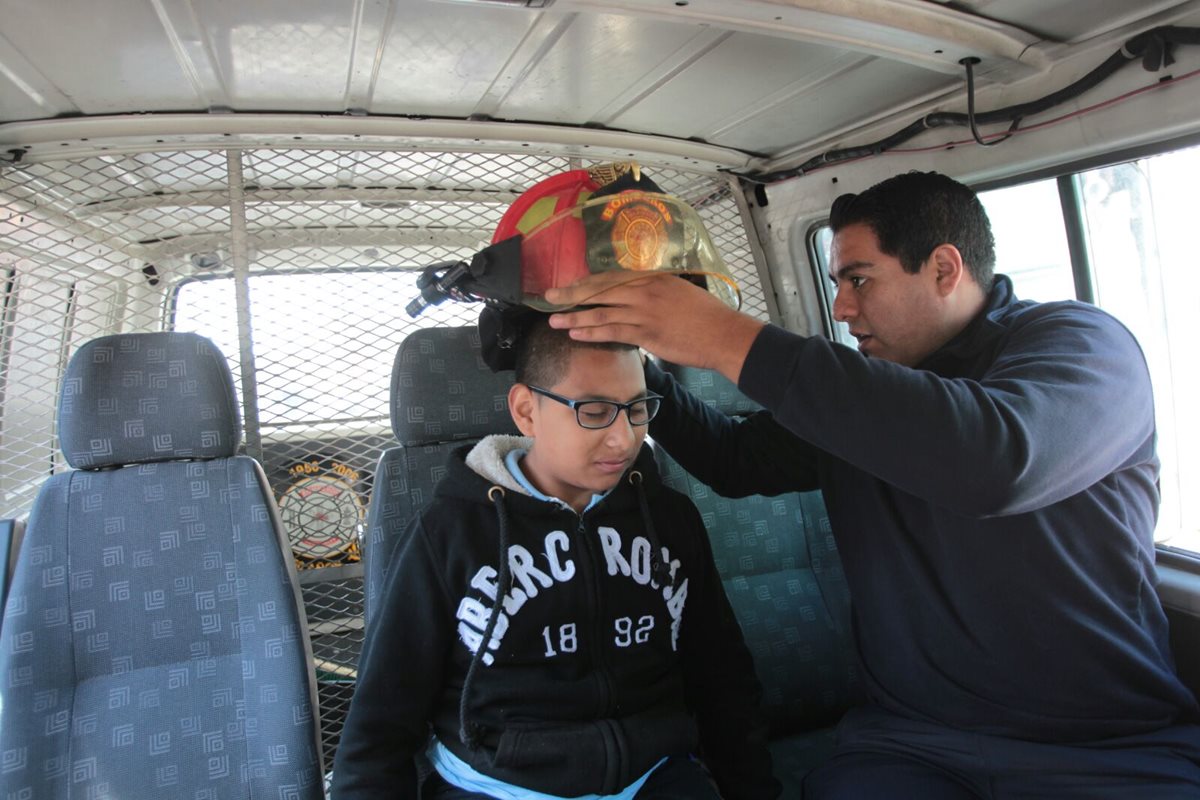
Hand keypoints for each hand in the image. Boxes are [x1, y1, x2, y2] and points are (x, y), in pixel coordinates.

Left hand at [546, 272, 763, 382]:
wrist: (722, 334)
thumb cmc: (705, 315)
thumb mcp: (678, 291)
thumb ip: (653, 291)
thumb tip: (632, 297)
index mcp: (651, 276)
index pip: (610, 276)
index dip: (586, 281)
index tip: (568, 285)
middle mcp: (644, 290)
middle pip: (599, 290)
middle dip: (570, 294)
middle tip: (549, 297)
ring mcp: (644, 312)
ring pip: (600, 311)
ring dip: (574, 315)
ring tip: (554, 320)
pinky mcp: (646, 333)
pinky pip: (612, 331)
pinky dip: (591, 331)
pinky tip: (576, 333)